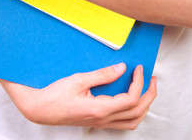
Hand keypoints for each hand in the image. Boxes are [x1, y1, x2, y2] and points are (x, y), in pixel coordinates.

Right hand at [0, 62, 157, 129]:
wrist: (40, 109)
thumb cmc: (55, 95)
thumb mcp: (79, 79)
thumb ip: (103, 75)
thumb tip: (122, 68)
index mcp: (100, 109)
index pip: (131, 99)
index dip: (139, 82)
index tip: (138, 68)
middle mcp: (102, 120)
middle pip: (137, 113)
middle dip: (148, 95)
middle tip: (151, 79)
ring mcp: (100, 123)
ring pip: (131, 122)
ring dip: (143, 106)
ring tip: (145, 89)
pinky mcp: (96, 122)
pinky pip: (121, 122)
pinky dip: (132, 112)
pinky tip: (129, 99)